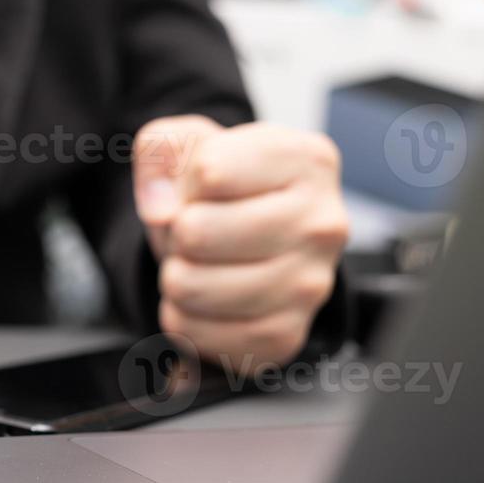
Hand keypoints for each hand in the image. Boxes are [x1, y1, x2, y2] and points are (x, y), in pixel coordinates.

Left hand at [132, 116, 348, 371]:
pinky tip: (207, 299)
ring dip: (176, 277)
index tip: (206, 189)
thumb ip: (161, 148)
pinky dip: (182, 317)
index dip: (186, 182)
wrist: (253, 246)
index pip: (209, 170)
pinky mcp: (284, 336)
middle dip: (178, 232)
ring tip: (202, 264)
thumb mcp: (192, 146)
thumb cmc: (226, 191)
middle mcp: (322, 225)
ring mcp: (310, 287)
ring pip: (188, 287)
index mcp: (309, 162)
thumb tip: (162, 210)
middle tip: (199, 233)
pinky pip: (192, 332)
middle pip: (195, 231)